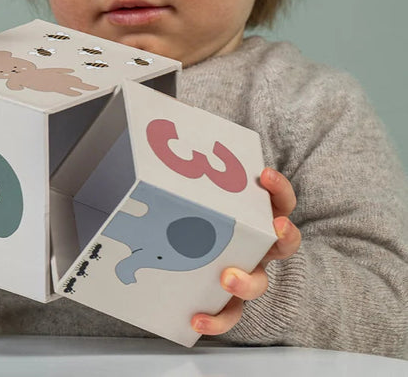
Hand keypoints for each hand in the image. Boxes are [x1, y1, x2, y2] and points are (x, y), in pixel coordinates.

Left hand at [190, 167, 301, 336]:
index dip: (278, 189)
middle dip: (284, 234)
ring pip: (259, 283)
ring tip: (227, 278)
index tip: (266, 175)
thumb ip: (194, 170)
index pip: (280, 200)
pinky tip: (196, 318)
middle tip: (274, 227)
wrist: (189, 256)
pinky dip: (216, 320)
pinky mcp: (229, 300)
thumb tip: (169, 133)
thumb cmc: (201, 216)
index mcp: (257, 218)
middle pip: (284, 243)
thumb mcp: (203, 195)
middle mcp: (259, 246)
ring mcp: (247, 273)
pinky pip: (229, 314)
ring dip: (247, 282)